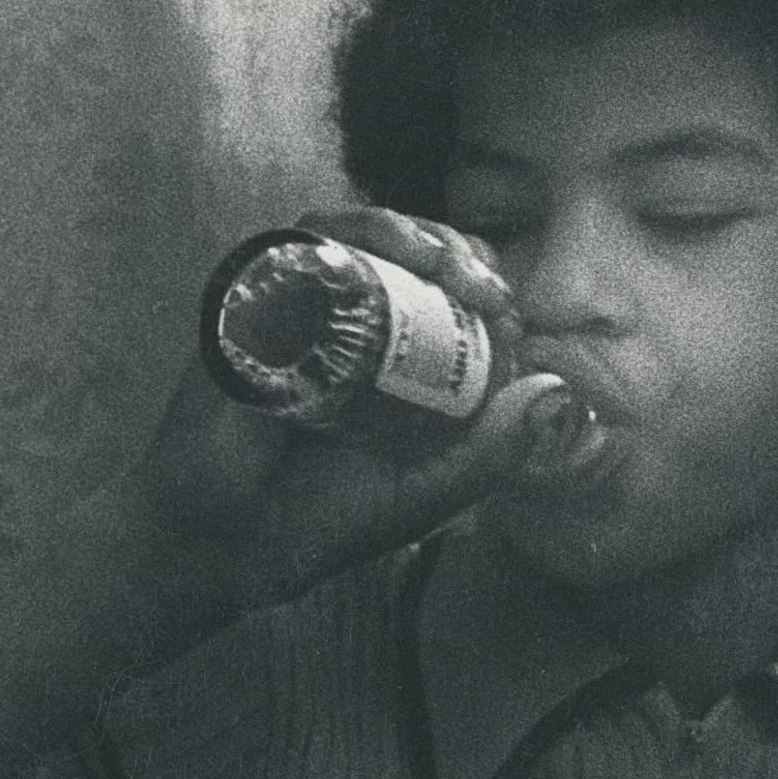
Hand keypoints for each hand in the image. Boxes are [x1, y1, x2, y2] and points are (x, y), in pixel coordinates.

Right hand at [120, 207, 588, 619]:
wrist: (221, 546)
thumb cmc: (314, 520)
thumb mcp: (422, 491)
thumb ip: (488, 452)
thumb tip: (556, 390)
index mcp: (385, 360)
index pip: (443, 293)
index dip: (482, 288)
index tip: (511, 316)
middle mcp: (338, 324)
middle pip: (404, 250)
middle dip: (455, 251)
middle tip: (485, 287)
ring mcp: (289, 310)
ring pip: (350, 234)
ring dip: (403, 232)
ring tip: (440, 263)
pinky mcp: (243, 306)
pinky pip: (288, 249)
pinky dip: (335, 242)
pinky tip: (373, 262)